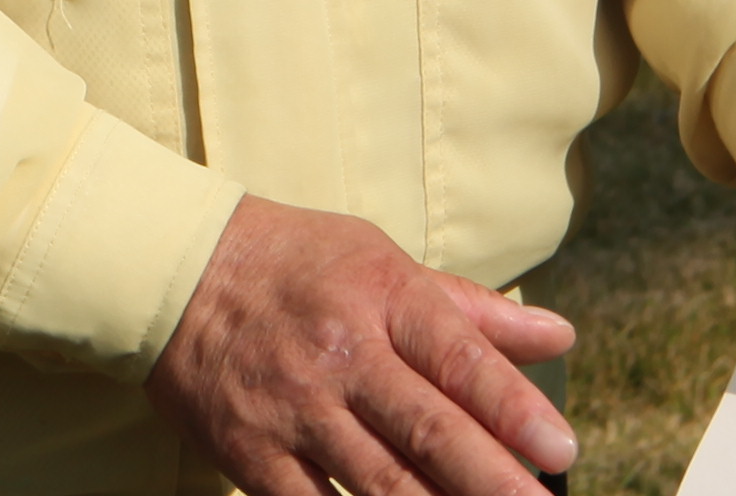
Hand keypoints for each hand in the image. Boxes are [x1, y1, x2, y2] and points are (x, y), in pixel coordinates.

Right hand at [145, 195, 577, 495]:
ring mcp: (294, 408)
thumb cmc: (297, 265)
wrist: (172, 269)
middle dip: (491, 480)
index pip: (457, 357)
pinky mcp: (253, 453)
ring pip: (379, 481)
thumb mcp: (382, 261)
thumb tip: (559, 334)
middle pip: (428, 428)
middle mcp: (340, 353)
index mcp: (379, 298)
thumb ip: (471, 310)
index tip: (563, 450)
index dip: (514, 406)